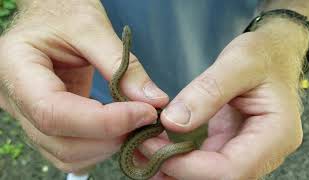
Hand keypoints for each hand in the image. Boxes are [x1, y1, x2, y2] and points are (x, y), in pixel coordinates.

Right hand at [0, 0, 167, 172]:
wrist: (50, 14)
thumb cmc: (63, 11)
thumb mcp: (91, 27)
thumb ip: (122, 65)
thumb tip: (155, 101)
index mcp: (17, 68)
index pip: (54, 112)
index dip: (103, 121)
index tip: (144, 113)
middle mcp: (16, 100)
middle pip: (61, 141)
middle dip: (110, 137)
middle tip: (145, 119)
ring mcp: (30, 116)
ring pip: (66, 155)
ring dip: (106, 146)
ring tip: (134, 123)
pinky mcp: (49, 123)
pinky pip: (70, 151)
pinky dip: (100, 147)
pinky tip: (119, 128)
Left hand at [141, 18, 308, 179]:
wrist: (271, 55)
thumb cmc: (262, 54)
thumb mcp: (238, 63)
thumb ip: (207, 92)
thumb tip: (173, 121)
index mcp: (276, 134)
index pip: (232, 169)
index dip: (190, 166)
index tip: (154, 147)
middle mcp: (264, 151)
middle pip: (219, 178)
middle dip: (177, 169)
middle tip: (142, 149)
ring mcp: (246, 151)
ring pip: (209, 175)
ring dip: (175, 168)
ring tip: (144, 150)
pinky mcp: (230, 144)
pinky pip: (204, 161)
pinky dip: (180, 158)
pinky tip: (157, 148)